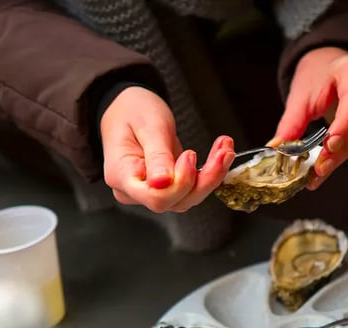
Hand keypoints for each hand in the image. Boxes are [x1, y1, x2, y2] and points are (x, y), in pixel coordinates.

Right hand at [100, 87, 235, 212]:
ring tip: (225, 148)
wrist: (128, 107)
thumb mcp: (147, 125)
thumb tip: (163, 183)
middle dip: (205, 179)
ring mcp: (151, 192)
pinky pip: (191, 189)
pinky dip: (209, 173)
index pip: (156, 197)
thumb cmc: (132, 110)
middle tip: (223, 150)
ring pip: (188, 197)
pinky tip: (220, 154)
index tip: (191, 155)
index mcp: (122, 176)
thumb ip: (157, 155)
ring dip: (212, 175)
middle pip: (176, 200)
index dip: (180, 183)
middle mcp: (134, 192)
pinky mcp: (167, 189)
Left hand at [273, 47, 347, 189]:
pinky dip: (343, 154)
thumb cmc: (317, 76)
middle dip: (338, 151)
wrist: (332, 67)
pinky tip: (327, 165)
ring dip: (340, 157)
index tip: (328, 147)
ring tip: (318, 174)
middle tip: (318, 171)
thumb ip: (291, 122)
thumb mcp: (301, 95)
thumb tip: (276, 148)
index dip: (343, 127)